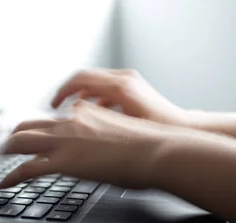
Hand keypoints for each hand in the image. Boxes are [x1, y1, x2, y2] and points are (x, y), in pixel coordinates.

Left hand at [0, 100, 169, 188]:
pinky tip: (4, 184)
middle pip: (26, 125)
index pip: (49, 118)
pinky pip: (27, 169)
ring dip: (3, 152)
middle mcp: (70, 123)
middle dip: (9, 137)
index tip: (27, 134)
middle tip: (1, 148)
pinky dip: (11, 177)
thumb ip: (103, 136)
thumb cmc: (148, 146)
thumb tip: (100, 147)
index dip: (34, 128)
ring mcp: (65, 141)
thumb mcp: (120, 134)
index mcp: (84, 114)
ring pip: (20, 141)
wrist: (158, 151)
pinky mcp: (64, 161)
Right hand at [51, 68, 188, 126]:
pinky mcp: (132, 87)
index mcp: (120, 87)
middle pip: (85, 78)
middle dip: (69, 93)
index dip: (62, 92)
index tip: (54, 104)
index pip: (80, 79)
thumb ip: (95, 122)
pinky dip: (95, 99)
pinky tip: (93, 117)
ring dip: (82, 97)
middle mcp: (124, 79)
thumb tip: (73, 123)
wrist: (182, 129)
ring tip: (74, 115)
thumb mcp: (121, 130)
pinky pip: (105, 88)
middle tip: (58, 108)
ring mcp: (129, 81)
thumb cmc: (158, 132)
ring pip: (95, 83)